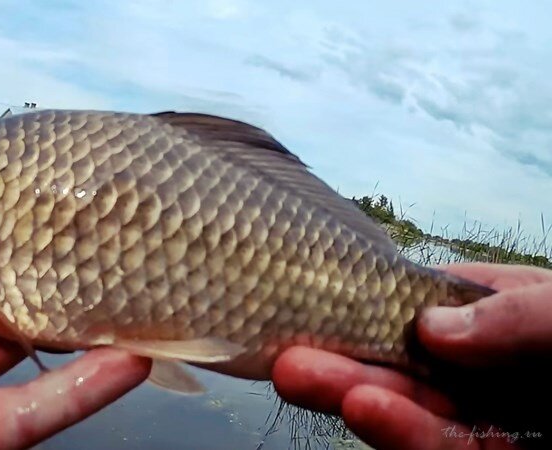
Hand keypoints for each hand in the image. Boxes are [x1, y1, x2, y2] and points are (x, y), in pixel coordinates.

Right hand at [272, 263, 551, 449]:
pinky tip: (362, 408)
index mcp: (507, 319)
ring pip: (409, 410)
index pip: (429, 301)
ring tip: (298, 374)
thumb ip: (524, 315)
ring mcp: (488, 423)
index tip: (321, 290)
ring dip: (352, 391)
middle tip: (284, 345)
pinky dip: (401, 435)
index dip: (376, 297)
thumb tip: (432, 325)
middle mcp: (488, 372)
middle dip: (343, 353)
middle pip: (404, 360)